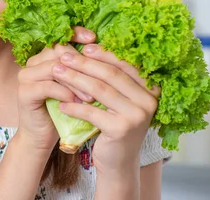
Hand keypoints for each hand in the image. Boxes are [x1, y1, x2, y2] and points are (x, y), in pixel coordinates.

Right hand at [16, 26, 96, 151]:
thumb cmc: (65, 109)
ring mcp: (25, 76)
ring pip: (55, 68)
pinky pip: (47, 86)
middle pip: (59, 51)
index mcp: (45, 55)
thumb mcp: (77, 86)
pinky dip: (65, 93)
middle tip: (100, 79)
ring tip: (91, 96)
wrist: (43, 136)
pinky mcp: (24, 92)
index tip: (95, 39)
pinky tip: (77, 102)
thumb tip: (109, 51)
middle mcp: (33, 61)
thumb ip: (85, 69)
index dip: (77, 34)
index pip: (61, 37)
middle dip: (82, 64)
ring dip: (76, 82)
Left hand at [53, 44, 159, 176]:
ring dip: (75, 79)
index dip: (103, 53)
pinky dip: (74, 106)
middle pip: (110, 75)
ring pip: (100, 90)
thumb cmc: (116, 124)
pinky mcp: (121, 129)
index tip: (83, 47)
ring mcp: (137, 115)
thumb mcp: (120, 99)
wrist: (118, 162)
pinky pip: (92, 112)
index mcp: (152, 88)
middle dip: (85, 63)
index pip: (124, 64)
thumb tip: (90, 46)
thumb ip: (113, 77)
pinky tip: (61, 103)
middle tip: (64, 56)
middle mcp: (149, 100)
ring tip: (57, 73)